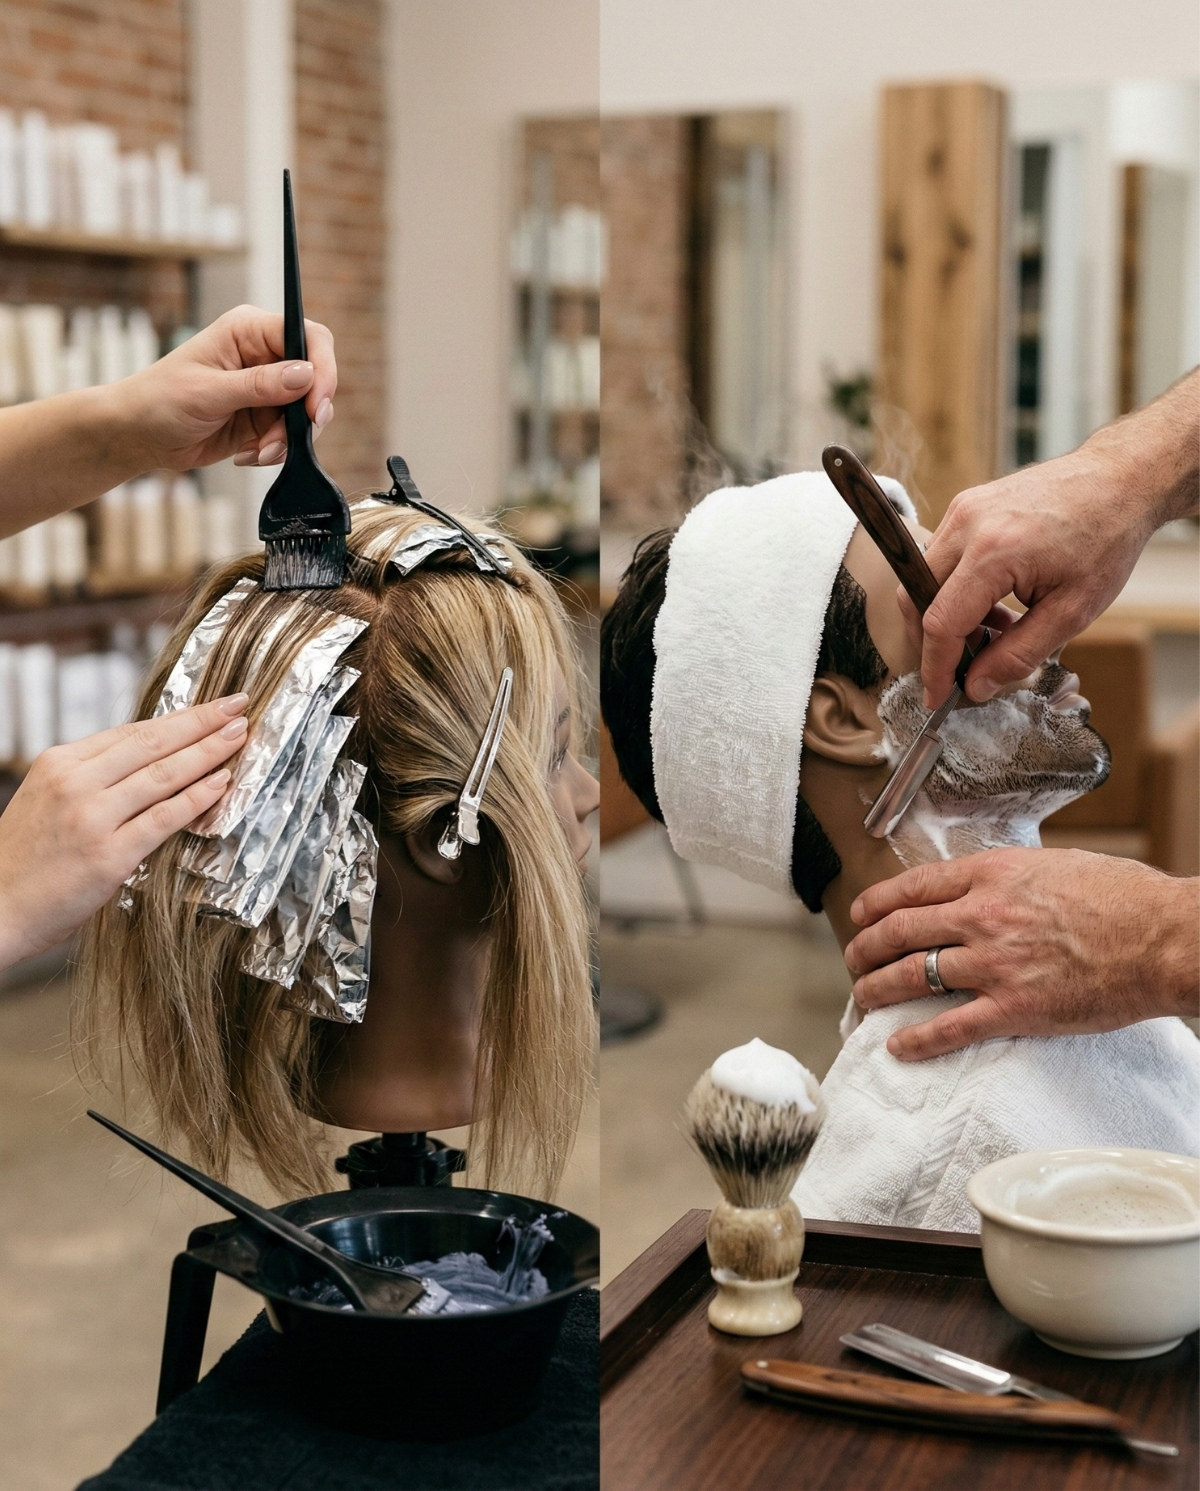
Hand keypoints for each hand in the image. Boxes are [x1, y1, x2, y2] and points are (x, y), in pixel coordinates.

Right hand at [0, 694, 249, 970]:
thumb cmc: (24, 861)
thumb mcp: (47, 800)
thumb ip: (91, 779)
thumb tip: (148, 763)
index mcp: (58, 763)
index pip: (131, 732)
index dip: (178, 717)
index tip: (210, 706)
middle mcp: (74, 783)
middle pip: (153, 743)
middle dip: (202, 722)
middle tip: (238, 706)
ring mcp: (92, 818)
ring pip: (164, 774)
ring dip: (209, 752)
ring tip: (239, 736)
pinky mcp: (109, 855)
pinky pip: (164, 818)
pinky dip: (198, 798)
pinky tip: (222, 783)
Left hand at [117, 303, 336, 471]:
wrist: (140, 434)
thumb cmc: (160, 399)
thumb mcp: (209, 391)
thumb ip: (260, 385)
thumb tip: (306, 376)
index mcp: (249, 331)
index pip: (308, 337)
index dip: (322, 369)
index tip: (316, 407)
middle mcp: (265, 355)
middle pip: (315, 379)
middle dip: (305, 415)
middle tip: (290, 439)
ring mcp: (268, 388)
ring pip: (306, 414)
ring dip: (288, 439)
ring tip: (257, 451)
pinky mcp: (266, 417)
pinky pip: (291, 436)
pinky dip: (276, 451)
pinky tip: (247, 454)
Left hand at [843, 848, 1199, 1060]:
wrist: (1162, 938)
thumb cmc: (1122, 897)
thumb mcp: (1051, 865)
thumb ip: (1006, 878)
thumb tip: (982, 887)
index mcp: (990, 875)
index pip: (912, 887)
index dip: (876, 903)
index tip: (861, 914)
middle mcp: (982, 916)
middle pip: (900, 931)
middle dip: (865, 948)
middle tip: (853, 959)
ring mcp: (994, 964)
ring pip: (912, 976)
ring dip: (876, 989)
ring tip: (862, 997)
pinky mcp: (1014, 1008)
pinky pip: (949, 1027)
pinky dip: (916, 1038)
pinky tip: (897, 1045)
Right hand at [906, 449, 1152, 708]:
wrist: (1118, 481)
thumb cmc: (1105, 540)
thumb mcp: (1072, 611)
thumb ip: (1018, 653)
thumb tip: (976, 686)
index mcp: (994, 551)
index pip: (941, 622)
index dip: (935, 667)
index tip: (937, 697)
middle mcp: (968, 524)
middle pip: (917, 598)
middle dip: (932, 642)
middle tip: (964, 668)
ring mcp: (962, 510)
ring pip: (924, 578)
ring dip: (946, 615)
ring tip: (993, 630)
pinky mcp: (964, 506)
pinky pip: (940, 558)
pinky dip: (954, 590)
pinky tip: (993, 603)